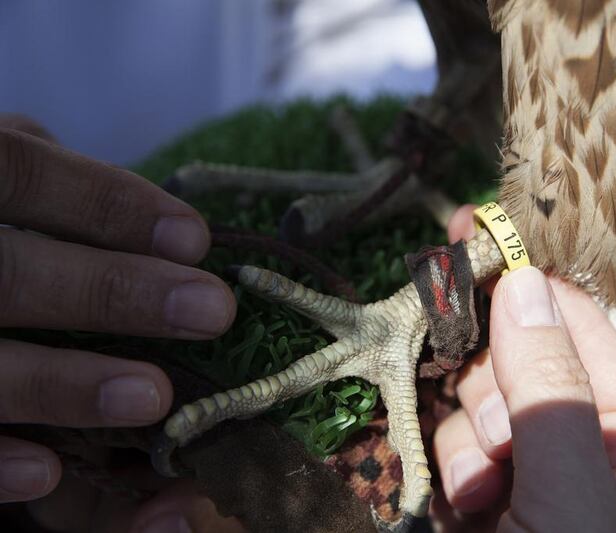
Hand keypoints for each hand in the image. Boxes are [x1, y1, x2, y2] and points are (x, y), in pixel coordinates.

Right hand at [0, 120, 236, 517]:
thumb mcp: (5, 178)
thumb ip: (60, 189)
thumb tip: (169, 228)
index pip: (21, 172)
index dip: (106, 203)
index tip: (196, 240)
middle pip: (7, 273)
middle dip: (111, 292)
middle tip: (213, 312)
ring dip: (64, 385)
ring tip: (154, 397)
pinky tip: (50, 473)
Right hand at [431, 206, 615, 531]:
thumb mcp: (578, 495)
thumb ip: (551, 391)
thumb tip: (523, 285)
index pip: (578, 326)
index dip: (526, 277)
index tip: (474, 228)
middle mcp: (581, 444)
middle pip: (513, 359)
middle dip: (490, 392)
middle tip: (495, 442)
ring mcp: (527, 469)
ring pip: (471, 402)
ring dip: (465, 445)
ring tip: (482, 497)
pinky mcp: (479, 495)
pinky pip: (446, 445)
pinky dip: (445, 471)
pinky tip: (463, 508)